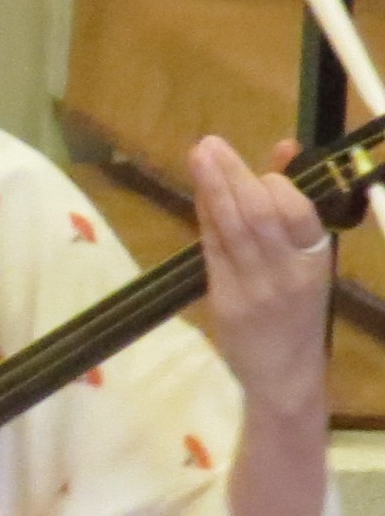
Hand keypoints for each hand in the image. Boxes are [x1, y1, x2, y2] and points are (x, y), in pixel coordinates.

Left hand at [194, 133, 331, 411]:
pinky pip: (214, 251)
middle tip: (210, 144)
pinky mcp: (226, 299)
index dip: (278, 190)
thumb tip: (283, 149)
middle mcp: (288, 272)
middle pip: (260, 218)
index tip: (263, 170)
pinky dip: (206, 219)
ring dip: (214, 190)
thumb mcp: (308, 257)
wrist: (286, 372)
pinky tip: (199, 192)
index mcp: (317, 260)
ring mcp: (255, 287)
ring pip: (233, 231)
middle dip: (234, 178)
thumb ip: (293, 205)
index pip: (299, 218)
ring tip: (200, 155)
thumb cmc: (299, 307)